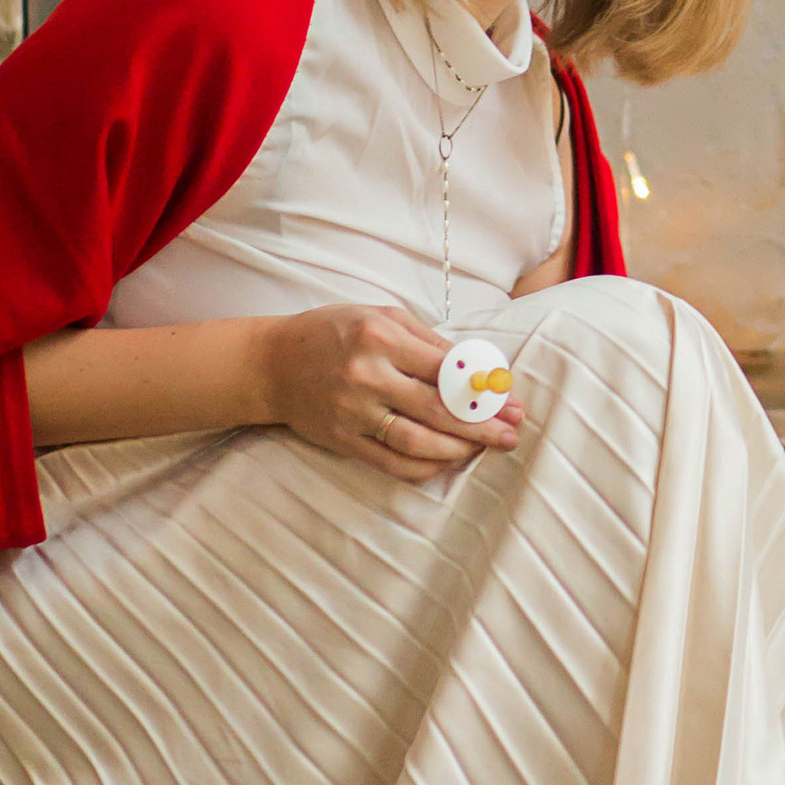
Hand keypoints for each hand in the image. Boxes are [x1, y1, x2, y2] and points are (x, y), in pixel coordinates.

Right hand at [258, 303, 522, 482]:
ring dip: (459, 450)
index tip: (512, 401)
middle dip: (483, 426)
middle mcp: (367, 377)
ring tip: (485, 448)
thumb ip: (428, 340)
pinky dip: (426, 467)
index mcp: (381, 338)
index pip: (446, 369)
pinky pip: (393, 463)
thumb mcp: (381, 316)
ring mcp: (354, 413)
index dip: (484, 388)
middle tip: (512, 434)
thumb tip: (477, 368)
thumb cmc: (333, 333)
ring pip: (419, 443)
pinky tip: (448, 462)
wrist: (272, 364)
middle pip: (438, 410)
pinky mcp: (343, 441)